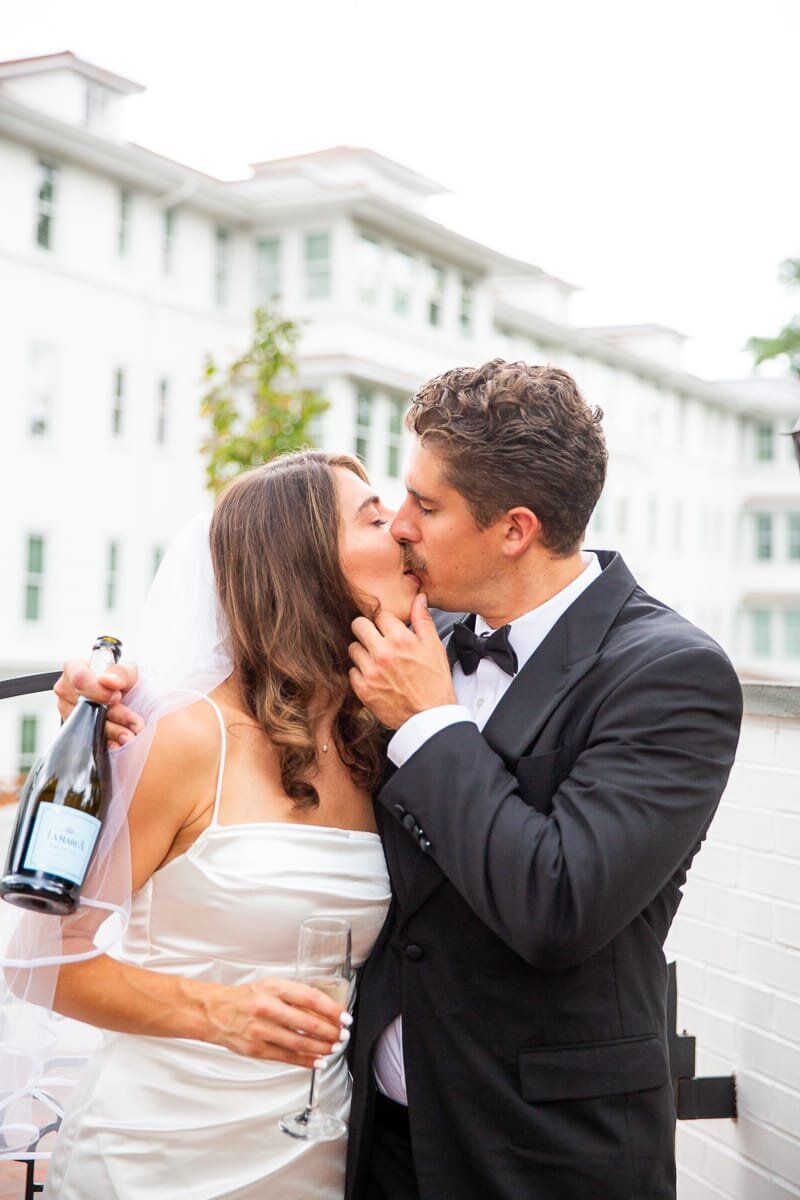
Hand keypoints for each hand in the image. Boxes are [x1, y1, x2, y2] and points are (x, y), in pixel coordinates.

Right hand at [54, 659, 143, 746]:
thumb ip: (120, 672)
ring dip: (114, 731)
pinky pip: (89, 738)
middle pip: (85, 705)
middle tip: (135, 721)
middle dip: (113, 714)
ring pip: (88, 724)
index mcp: (75, 669)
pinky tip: (121, 741)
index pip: (79, 678)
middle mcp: (67, 690)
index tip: (116, 696)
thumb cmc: (123, 679)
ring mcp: (70, 711)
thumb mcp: (128, 670)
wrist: (129, 697)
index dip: (97, 689)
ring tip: (132, 733)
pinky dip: (108, 741)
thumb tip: (109, 680)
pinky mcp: (77, 729)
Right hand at [207, 976, 350, 1068]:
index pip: (310, 998)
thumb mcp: (270, 985)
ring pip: (299, 1043)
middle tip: (342, 1035)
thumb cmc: (245, 998)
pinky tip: (317, 1061)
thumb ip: (294, 995)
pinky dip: (305, 1061)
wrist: (215, 1012)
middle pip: (307, 1023)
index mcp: (274, 988)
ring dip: (321, 1048)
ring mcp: (261, 1030)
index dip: (331, 1009)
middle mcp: (267, 1007)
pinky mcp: (256, 1049)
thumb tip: (324, 1008)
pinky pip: (286, 1057)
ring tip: (333, 1048)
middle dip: (330, 1032)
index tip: (344, 1017)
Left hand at [348, 593, 455, 728]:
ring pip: (352, 648)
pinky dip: (360, 672)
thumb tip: (418, 598)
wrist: (430, 718)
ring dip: (362, 651)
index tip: (388, 628)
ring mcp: (370, 672)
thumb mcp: (435, 647)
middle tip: (374, 638)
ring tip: (376, 659)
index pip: (380, 615)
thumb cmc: (435, 684)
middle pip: (358, 625)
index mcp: (401, 640)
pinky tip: (374, 676)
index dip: (385, 621)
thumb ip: (423, 620)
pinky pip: (351, 671)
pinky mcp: (363, 689)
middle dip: (366, 629)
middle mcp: (382, 653)